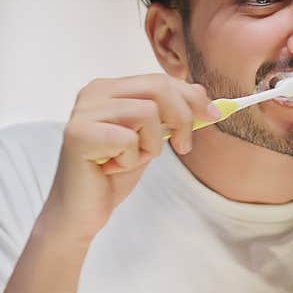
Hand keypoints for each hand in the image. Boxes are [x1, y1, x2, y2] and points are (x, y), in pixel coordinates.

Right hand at [38, 74, 218, 244]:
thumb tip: (203, 95)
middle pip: (157, 88)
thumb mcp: (149, 139)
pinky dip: (131, 160)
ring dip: (151, 145)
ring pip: (147, 112)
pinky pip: (129, 139)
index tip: (213, 115)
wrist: (80, 212)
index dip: (191, 96)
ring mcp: (83, 111)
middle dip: (182, 116)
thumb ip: (168, 115)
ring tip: (131, 160)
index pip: (158, 80)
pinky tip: (112, 168)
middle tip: (183, 145)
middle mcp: (93, 92)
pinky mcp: (79, 134)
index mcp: (108, 88)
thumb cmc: (112, 175)